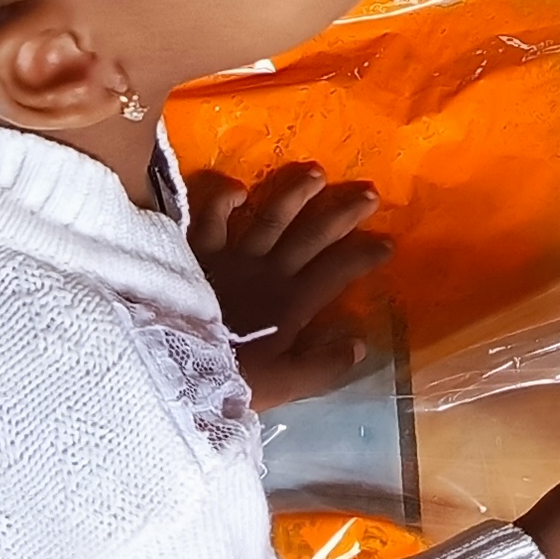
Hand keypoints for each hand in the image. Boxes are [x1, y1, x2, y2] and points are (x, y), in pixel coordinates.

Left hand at [185, 163, 388, 406]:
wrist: (171, 365)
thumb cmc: (230, 378)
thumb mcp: (284, 385)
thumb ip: (323, 366)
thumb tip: (359, 344)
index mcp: (292, 302)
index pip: (339, 271)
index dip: (365, 255)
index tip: (388, 242)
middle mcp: (268, 270)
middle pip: (313, 234)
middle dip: (344, 212)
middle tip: (369, 193)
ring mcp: (233, 256)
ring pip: (272, 216)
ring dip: (296, 193)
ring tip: (317, 173)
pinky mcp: (199, 251)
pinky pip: (212, 215)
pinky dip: (225, 198)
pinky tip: (240, 189)